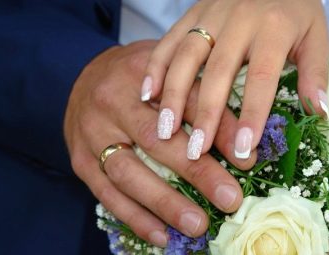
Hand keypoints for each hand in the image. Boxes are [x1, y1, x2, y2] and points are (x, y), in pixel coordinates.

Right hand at [64, 40, 255, 246]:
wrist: (83, 79)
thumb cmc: (137, 78)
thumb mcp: (169, 70)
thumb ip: (200, 94)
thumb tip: (242, 139)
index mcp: (143, 71)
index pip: (186, 100)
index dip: (219, 130)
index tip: (248, 159)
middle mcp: (113, 100)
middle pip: (157, 140)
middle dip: (197, 173)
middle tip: (229, 199)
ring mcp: (93, 132)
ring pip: (129, 172)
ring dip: (165, 203)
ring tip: (198, 224)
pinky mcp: (81, 160)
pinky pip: (107, 194)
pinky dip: (135, 217)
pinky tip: (161, 234)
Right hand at [141, 0, 328, 159]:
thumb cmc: (296, 8)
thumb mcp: (317, 36)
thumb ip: (316, 73)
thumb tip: (317, 112)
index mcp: (274, 28)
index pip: (261, 77)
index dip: (252, 115)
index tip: (243, 149)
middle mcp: (239, 20)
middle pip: (218, 72)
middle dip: (206, 114)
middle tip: (197, 150)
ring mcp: (211, 14)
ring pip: (186, 56)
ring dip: (174, 94)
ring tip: (166, 129)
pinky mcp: (193, 12)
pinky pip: (169, 39)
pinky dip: (156, 66)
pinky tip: (148, 93)